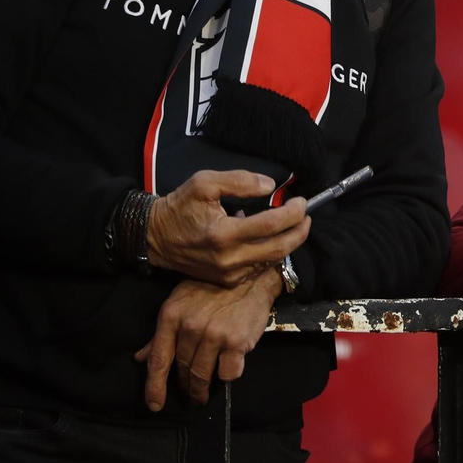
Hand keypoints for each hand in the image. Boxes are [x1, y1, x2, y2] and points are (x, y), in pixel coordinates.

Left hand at [134, 269, 283, 409]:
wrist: (251, 277)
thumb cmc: (212, 290)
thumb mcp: (181, 304)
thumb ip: (161, 333)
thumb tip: (140, 358)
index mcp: (171, 316)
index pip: (158, 359)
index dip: (154, 386)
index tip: (155, 404)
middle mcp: (190, 326)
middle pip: (182, 368)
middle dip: (184, 384)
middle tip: (189, 391)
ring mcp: (214, 334)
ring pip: (202, 374)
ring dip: (201, 389)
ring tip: (202, 394)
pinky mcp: (236, 341)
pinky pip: (228, 372)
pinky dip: (227, 376)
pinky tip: (228, 370)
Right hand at [147, 170, 309, 285]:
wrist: (155, 237)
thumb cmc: (180, 207)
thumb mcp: (205, 183)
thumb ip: (239, 181)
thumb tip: (270, 185)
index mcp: (224, 234)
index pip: (272, 224)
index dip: (293, 212)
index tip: (302, 201)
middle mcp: (229, 258)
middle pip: (281, 247)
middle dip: (300, 231)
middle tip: (306, 216)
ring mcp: (229, 273)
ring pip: (273, 260)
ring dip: (289, 242)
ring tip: (294, 225)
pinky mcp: (227, 281)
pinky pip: (260, 268)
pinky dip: (272, 253)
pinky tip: (272, 239)